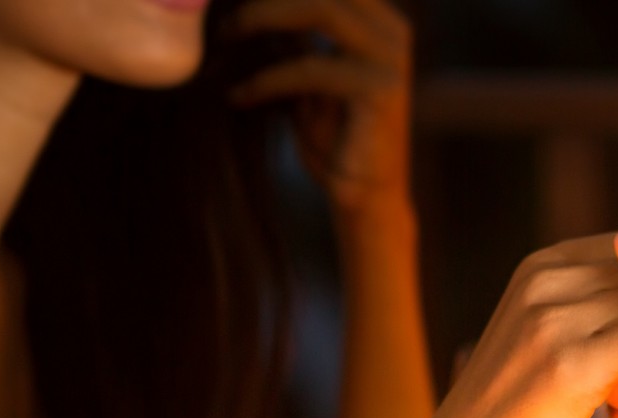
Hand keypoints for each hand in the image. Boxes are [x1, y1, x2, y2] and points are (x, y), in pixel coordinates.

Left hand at [231, 0, 412, 211]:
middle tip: (224, 18)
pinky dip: (267, 79)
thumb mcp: (307, 73)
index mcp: (380, 21)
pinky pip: (311, 68)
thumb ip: (294, 33)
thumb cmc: (332, 137)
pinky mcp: (380, 94)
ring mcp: (391, 61)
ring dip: (263, 17)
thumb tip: (249, 1)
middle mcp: (393, 32)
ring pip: (322, 9)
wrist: (363, 197)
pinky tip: (239, 97)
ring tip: (226, 38)